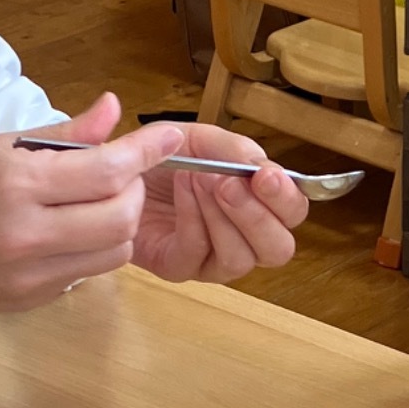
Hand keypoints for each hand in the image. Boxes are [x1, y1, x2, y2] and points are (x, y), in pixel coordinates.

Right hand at [0, 94, 180, 311]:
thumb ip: (60, 135)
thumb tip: (114, 111)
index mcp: (14, 185)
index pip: (107, 170)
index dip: (148, 150)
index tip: (170, 134)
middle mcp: (25, 236)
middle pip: (122, 217)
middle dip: (133, 190)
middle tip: (117, 172)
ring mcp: (27, 277)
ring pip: (113, 252)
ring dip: (118, 222)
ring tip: (90, 200)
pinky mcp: (25, 302)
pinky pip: (83, 274)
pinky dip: (90, 248)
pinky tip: (62, 229)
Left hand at [131, 123, 307, 282]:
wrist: (116, 167)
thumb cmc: (165, 156)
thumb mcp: (203, 140)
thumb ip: (236, 150)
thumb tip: (264, 166)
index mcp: (260, 204)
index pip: (293, 214)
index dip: (286, 198)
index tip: (266, 176)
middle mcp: (244, 239)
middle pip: (278, 249)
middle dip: (257, 216)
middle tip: (229, 184)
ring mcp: (212, 259)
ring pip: (239, 258)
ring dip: (221, 216)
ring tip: (200, 178)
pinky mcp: (178, 267)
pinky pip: (197, 253)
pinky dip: (192, 218)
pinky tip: (182, 189)